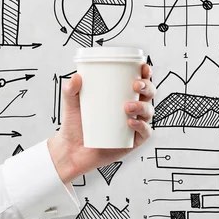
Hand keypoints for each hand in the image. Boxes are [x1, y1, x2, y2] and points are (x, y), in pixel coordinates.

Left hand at [48, 64, 155, 183]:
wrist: (72, 151)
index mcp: (121, 97)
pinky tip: (131, 122)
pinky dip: (141, 126)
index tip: (143, 67)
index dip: (146, 74)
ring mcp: (134, 126)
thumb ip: (70, 91)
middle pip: (148, 95)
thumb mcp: (71, 105)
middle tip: (135, 85)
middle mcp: (131, 110)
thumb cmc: (75, 126)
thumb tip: (76, 78)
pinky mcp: (133, 141)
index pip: (139, 83)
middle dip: (147, 87)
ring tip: (127, 107)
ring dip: (142, 106)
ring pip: (148, 112)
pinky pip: (145, 132)